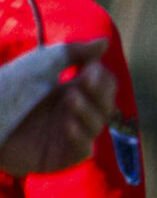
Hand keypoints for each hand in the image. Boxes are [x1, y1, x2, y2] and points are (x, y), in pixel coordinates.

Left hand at [0, 40, 115, 177]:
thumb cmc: (9, 85)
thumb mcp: (41, 64)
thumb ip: (73, 52)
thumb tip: (105, 41)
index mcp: (72, 92)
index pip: (104, 88)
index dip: (103, 79)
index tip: (91, 68)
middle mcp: (73, 114)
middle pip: (106, 107)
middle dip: (100, 94)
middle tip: (84, 82)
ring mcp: (68, 135)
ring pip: (97, 127)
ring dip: (89, 112)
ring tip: (71, 99)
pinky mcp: (61, 156)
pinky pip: (83, 150)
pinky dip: (80, 138)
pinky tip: (69, 125)